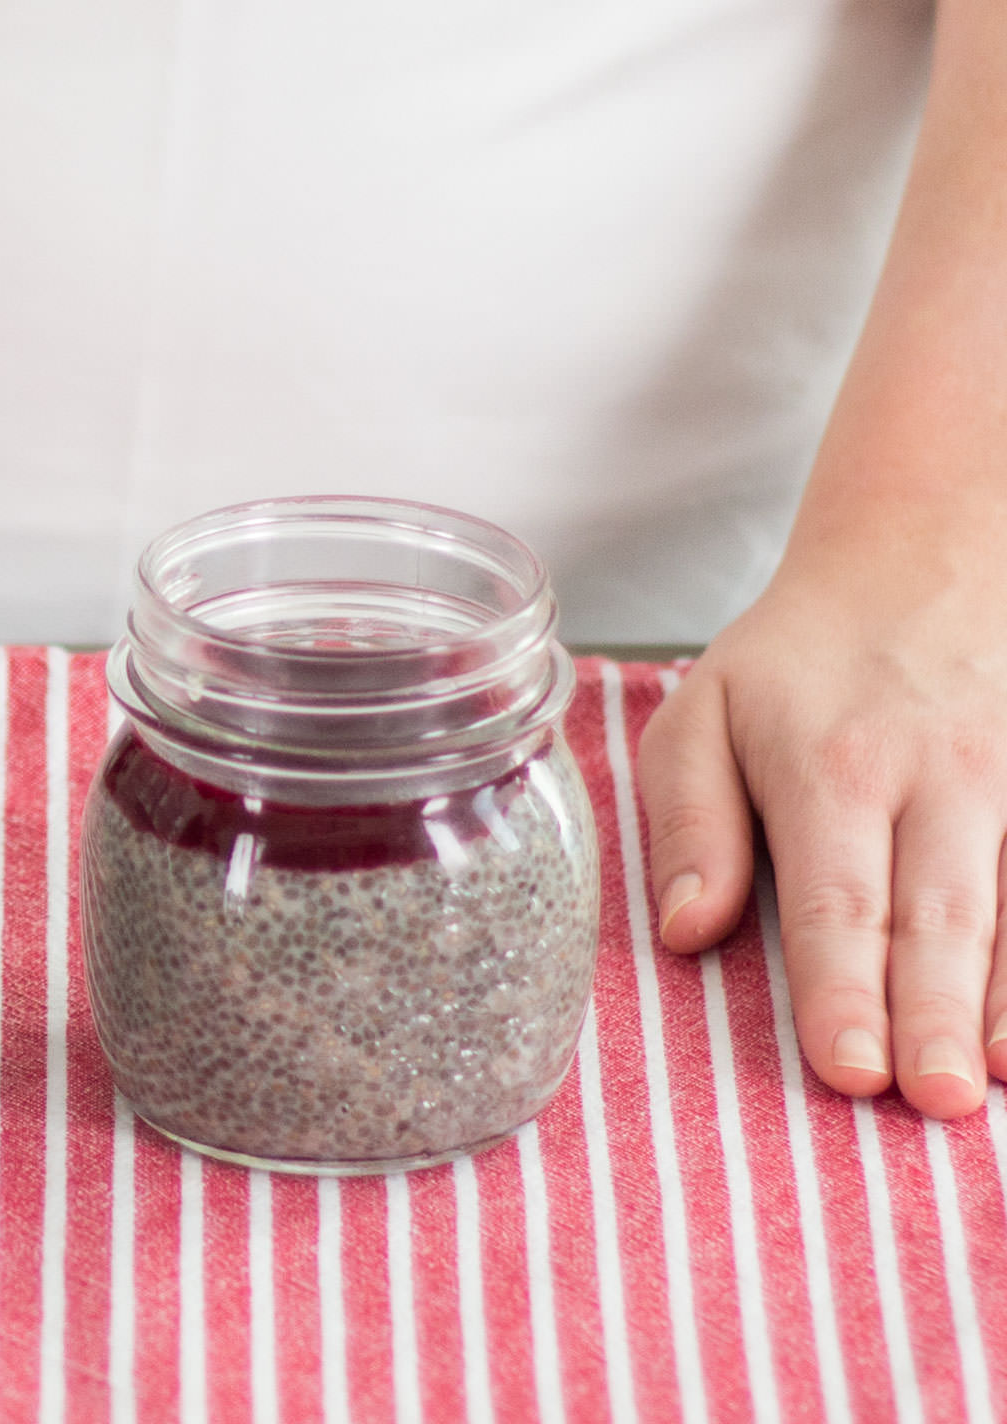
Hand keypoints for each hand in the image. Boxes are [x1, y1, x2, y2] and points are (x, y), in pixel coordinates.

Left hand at [636, 540, 1006, 1117]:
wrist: (923, 558)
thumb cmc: (793, 663)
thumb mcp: (701, 715)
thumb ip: (689, 823)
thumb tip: (686, 930)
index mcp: (828, 768)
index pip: (835, 900)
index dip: (843, 991)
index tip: (848, 1069)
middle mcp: (933, 779)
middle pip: (936, 916)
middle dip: (933, 1014)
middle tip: (930, 1101)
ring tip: (993, 1079)